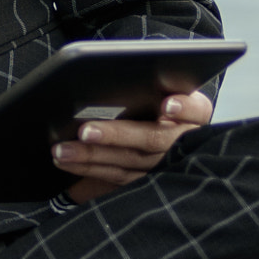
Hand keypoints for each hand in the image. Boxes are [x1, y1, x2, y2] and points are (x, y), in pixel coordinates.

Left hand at [53, 90, 213, 203]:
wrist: (179, 135)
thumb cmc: (169, 101)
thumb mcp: (173, 90)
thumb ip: (162, 87)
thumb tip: (137, 77)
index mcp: (196, 114)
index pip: (195, 109)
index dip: (182, 107)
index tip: (167, 104)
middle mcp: (185, 141)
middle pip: (152, 139)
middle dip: (117, 135)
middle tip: (85, 131)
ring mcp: (167, 166)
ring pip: (129, 164)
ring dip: (93, 157)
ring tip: (62, 150)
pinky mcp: (147, 181)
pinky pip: (118, 179)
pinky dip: (92, 171)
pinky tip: (69, 163)